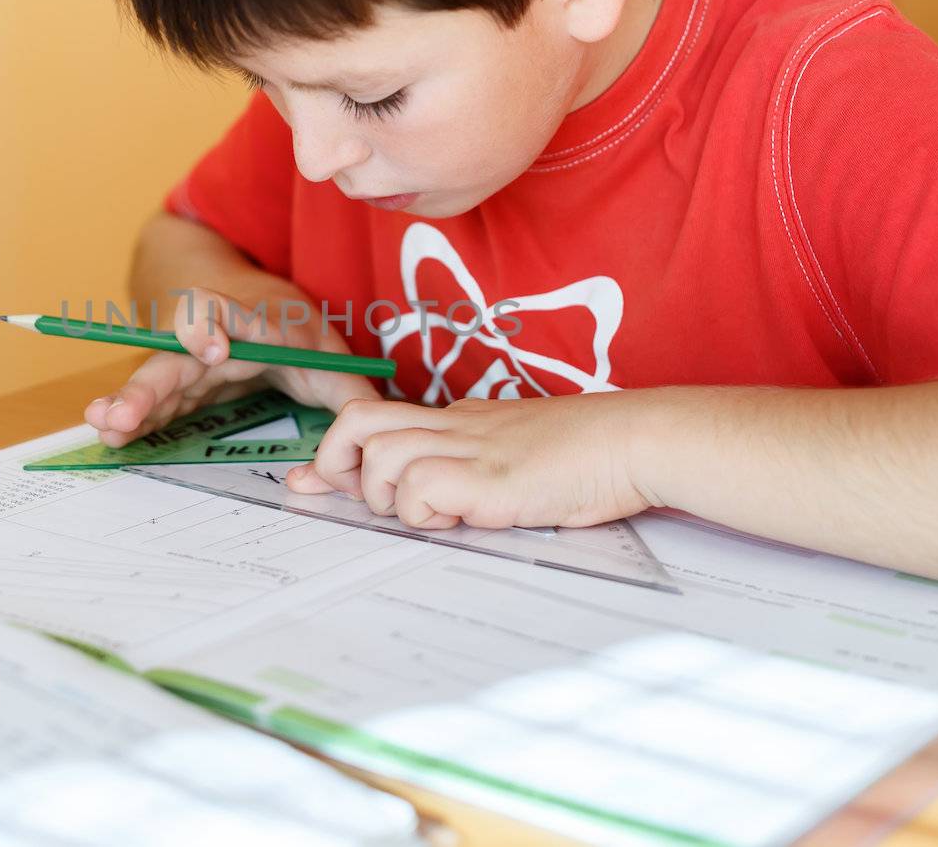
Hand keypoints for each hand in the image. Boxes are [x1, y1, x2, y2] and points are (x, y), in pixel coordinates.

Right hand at [83, 285, 381, 446]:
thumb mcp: (328, 351)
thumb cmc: (291, 330)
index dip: (217, 325)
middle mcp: (212, 340)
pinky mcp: (175, 388)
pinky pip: (149, 403)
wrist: (250, 299)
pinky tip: (106, 435)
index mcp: (253, 324)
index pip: (231, 314)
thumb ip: (349, 389)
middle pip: (175, 356)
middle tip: (124, 411)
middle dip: (150, 384)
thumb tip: (374, 431)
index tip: (215, 351)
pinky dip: (128, 418)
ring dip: (126, 403)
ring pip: (152, 380)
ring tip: (102, 423)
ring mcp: (186, 364)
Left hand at [281, 395, 659, 529]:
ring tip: (434, 514)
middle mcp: (453, 425)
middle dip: (336, 464)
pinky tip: (464, 518)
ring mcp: (470, 447)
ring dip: (390, 497)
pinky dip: (428, 512)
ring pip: (381, 457)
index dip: (329, 453)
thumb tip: (429, 498)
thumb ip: (466, 469)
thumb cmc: (584, 457)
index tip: (304, 480)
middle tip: (357, 499)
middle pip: (357, 422)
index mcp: (456, 419)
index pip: (372, 419)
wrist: (633, 440)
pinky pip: (422, 488)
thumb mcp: (511, 455)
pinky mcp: (489, 476)